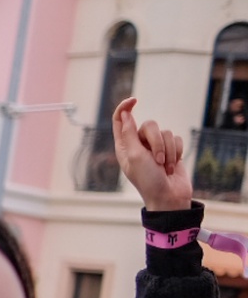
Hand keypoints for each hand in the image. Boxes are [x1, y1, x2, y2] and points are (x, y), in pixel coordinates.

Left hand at [112, 97, 191, 212]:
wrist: (169, 197)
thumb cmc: (148, 180)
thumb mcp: (135, 156)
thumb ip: (129, 134)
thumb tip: (124, 114)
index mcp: (124, 146)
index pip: (120, 120)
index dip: (125, 108)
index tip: (134, 100)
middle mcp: (138, 144)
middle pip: (149, 125)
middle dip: (157, 142)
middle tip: (156, 161)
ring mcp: (155, 148)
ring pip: (165, 132)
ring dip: (168, 151)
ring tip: (165, 167)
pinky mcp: (171, 150)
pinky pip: (177, 139)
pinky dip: (177, 152)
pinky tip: (173, 166)